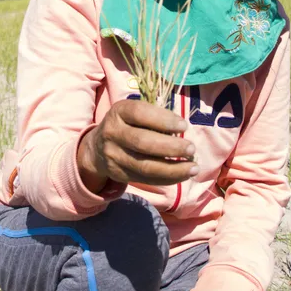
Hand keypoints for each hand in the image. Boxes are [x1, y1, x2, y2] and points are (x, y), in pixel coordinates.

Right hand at [77, 99, 197, 192]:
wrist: (97, 148)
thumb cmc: (128, 125)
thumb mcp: (135, 114)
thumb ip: (154, 118)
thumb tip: (183, 132)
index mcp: (119, 112)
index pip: (140, 113)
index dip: (163, 120)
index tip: (184, 126)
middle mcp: (112, 132)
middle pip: (142, 142)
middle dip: (171, 147)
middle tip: (191, 149)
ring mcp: (113, 155)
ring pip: (144, 166)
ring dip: (172, 169)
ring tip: (192, 167)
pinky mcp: (118, 173)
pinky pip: (145, 179)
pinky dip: (166, 178)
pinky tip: (182, 175)